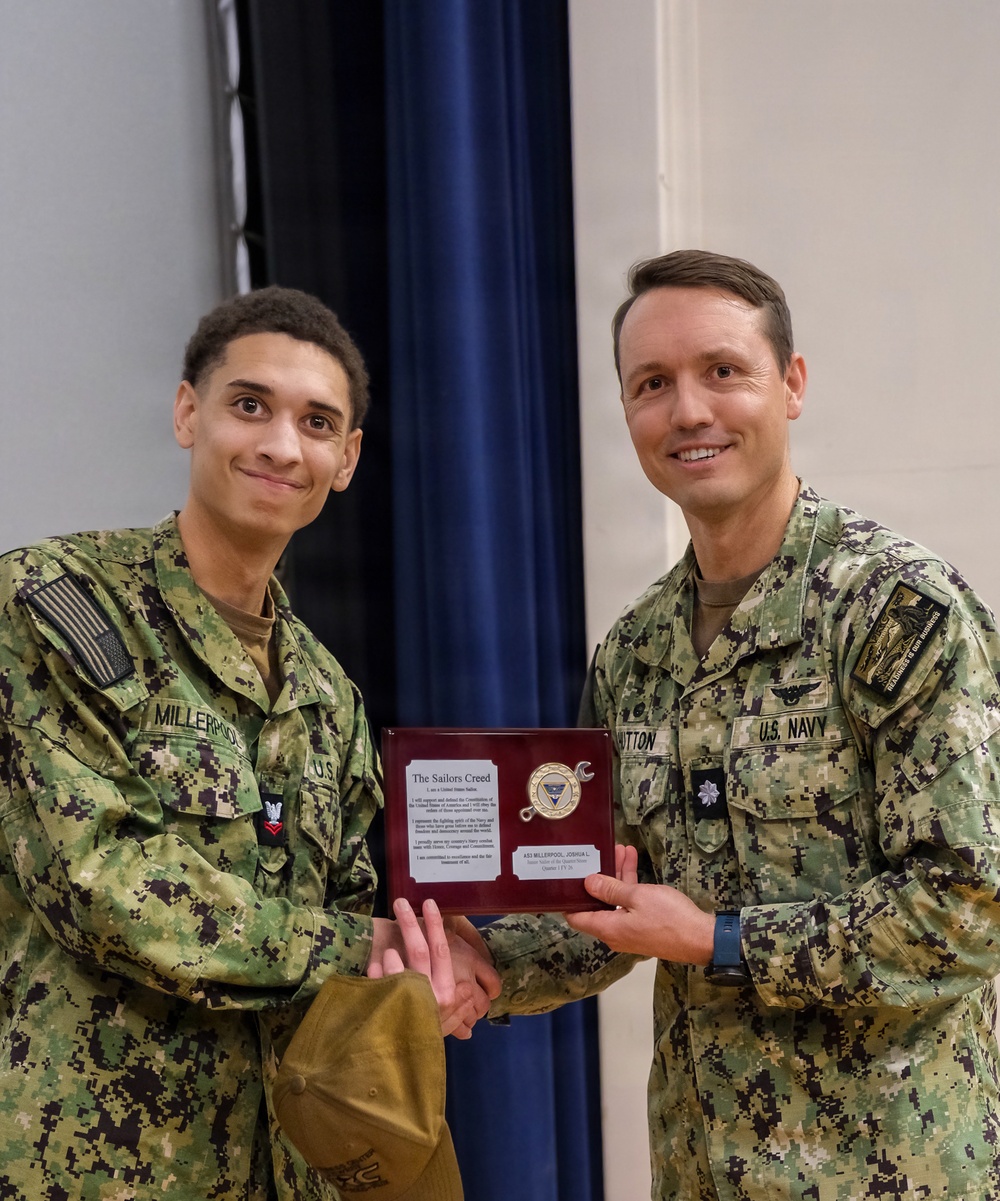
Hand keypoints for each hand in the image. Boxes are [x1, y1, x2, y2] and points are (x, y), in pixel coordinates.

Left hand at [368, 899, 490, 1038]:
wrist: (396, 1068)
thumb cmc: (423, 1037)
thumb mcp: (444, 1020)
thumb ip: (457, 1001)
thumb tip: (468, 986)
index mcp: (447, 993)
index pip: (442, 951)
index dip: (436, 925)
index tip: (430, 903)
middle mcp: (428, 994)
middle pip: (419, 949)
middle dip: (410, 922)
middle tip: (400, 902)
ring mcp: (405, 999)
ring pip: (398, 961)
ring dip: (390, 953)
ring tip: (386, 952)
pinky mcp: (385, 1005)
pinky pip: (378, 978)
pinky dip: (376, 970)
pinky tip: (375, 967)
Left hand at [564, 844, 714, 964]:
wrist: (702, 938)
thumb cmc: (670, 918)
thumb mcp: (637, 897)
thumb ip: (610, 889)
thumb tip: (588, 883)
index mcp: (608, 928)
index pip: (576, 917)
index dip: (568, 899)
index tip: (566, 879)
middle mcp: (615, 932)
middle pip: (598, 904)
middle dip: (598, 877)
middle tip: (598, 853)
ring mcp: (630, 930)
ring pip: (616, 900)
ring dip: (618, 876)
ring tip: (620, 849)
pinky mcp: (644, 926)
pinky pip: (630, 905)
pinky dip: (630, 885)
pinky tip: (633, 861)